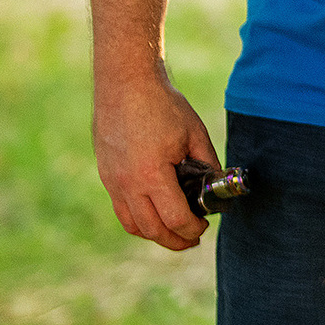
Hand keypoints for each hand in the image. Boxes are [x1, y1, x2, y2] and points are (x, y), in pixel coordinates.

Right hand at [93, 69, 216, 251]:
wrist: (125, 84)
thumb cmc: (163, 105)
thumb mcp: (194, 133)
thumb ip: (208, 163)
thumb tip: (218, 185)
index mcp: (151, 175)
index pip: (175, 219)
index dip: (193, 229)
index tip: (205, 226)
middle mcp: (127, 184)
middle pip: (152, 230)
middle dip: (175, 240)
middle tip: (193, 240)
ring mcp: (112, 181)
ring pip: (132, 225)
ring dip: (154, 234)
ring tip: (174, 234)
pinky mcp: (106, 175)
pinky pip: (121, 210)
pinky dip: (138, 220)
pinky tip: (154, 216)